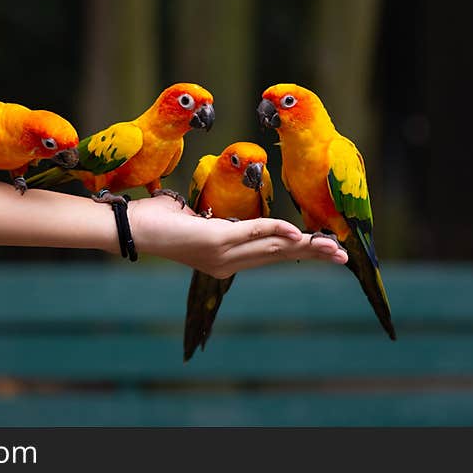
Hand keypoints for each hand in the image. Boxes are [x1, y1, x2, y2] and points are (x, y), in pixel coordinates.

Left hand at [127, 195, 347, 277]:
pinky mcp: (215, 240)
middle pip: (279, 256)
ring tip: (334, 249)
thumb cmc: (154, 218)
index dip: (298, 251)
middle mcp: (226, 262)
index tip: (324, 250)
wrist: (129, 227)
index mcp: (223, 258)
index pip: (269, 255)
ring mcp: (222, 254)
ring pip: (274, 248)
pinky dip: (278, 230)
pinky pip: (254, 231)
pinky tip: (299, 233)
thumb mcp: (189, 216)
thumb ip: (209, 216)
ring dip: (307, 246)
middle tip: (343, 257)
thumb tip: (210, 209)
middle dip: (313, 254)